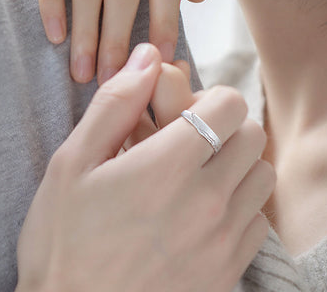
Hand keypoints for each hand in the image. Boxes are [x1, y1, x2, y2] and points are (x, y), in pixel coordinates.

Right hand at [16, 44, 273, 291]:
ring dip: (238, 165)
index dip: (212, 99)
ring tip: (200, 176)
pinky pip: (259, 221)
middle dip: (228, 128)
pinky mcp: (228, 272)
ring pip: (262, 176)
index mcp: (166, 166)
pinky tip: (205, 214)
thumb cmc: (64, 240)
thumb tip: (147, 56)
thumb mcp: (73, 162)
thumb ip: (115, 103)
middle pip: (253, 136)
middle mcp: (205, 201)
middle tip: (194, 142)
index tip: (188, 113)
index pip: (230, 105)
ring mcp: (222, 240)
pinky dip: (241, 207)